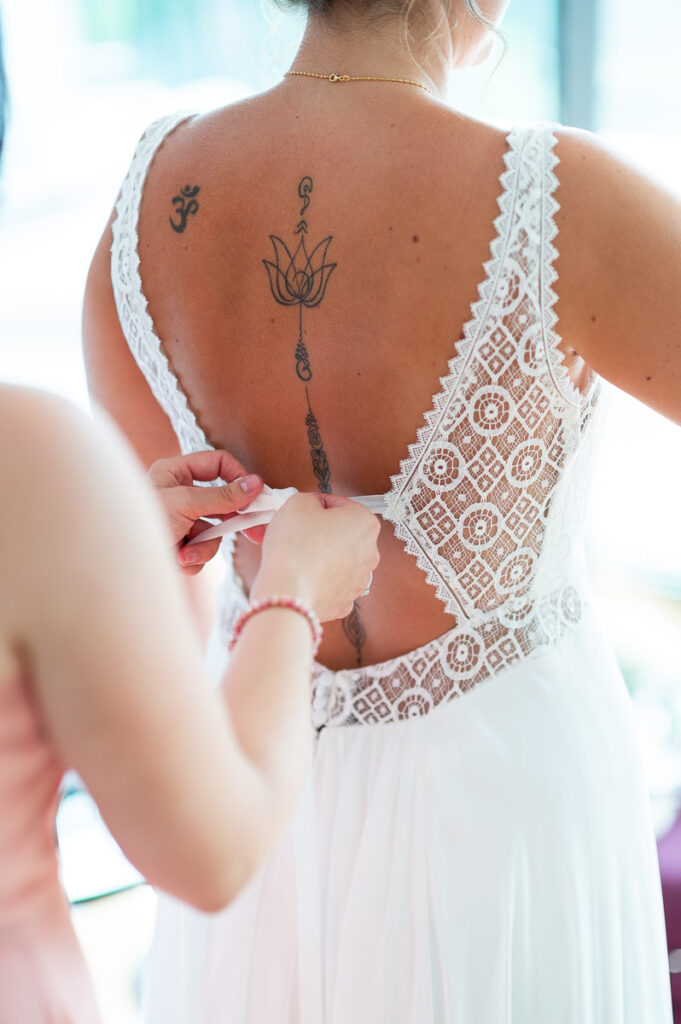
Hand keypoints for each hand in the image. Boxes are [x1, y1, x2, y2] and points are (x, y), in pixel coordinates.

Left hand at [147, 451, 263, 575]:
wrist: (114, 561)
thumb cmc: (141, 522)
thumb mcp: (184, 504)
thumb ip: (222, 496)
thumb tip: (256, 484)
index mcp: (176, 473)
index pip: (218, 464)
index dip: (239, 477)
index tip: (258, 496)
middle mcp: (179, 495)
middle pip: (222, 503)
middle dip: (233, 522)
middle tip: (258, 534)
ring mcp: (179, 522)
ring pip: (212, 533)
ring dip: (203, 547)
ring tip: (184, 554)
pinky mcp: (177, 546)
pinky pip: (200, 551)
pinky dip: (192, 559)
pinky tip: (175, 560)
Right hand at [251, 493, 380, 621]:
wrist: (287, 592)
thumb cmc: (295, 545)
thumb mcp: (298, 503)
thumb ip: (310, 499)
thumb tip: (313, 507)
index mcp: (365, 522)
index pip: (340, 504)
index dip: (317, 505)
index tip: (304, 511)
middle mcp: (370, 552)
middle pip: (343, 533)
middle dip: (322, 531)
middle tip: (298, 532)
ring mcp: (360, 580)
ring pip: (339, 559)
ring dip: (322, 554)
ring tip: (298, 555)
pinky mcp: (345, 602)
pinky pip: (332, 583)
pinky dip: (320, 579)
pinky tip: (303, 575)